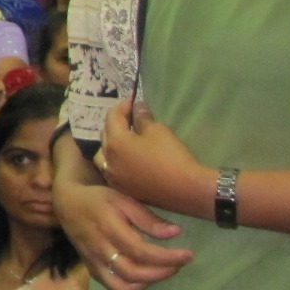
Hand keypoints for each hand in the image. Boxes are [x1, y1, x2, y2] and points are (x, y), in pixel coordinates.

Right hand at [55, 128, 191, 289]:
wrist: (67, 204)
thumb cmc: (98, 199)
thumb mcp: (123, 200)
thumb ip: (147, 219)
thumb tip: (175, 233)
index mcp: (109, 229)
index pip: (142, 252)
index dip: (168, 257)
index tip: (188, 254)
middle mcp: (100, 250)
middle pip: (135, 273)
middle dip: (163, 272)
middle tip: (179, 263)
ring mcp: (94, 263)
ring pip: (123, 288)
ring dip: (148, 284)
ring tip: (162, 270)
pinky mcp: (93, 270)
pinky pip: (115, 288)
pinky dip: (134, 287)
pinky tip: (145, 275)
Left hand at [100, 101, 212, 219]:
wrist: (186, 190)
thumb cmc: (171, 157)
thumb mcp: (158, 131)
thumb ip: (143, 118)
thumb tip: (137, 108)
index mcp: (115, 143)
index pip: (112, 118)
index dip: (122, 106)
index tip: (132, 99)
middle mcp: (108, 160)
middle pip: (105, 135)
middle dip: (115, 123)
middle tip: (128, 117)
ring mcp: (113, 176)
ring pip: (103, 155)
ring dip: (111, 144)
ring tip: (124, 138)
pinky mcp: (122, 188)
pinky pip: (111, 170)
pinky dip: (115, 161)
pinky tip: (126, 158)